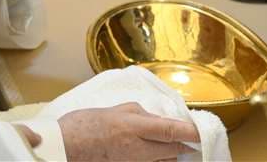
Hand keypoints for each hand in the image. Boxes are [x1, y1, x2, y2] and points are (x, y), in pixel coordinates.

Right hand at [58, 103, 199, 160]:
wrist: (64, 148)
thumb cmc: (84, 125)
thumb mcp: (115, 110)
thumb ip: (139, 114)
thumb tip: (157, 120)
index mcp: (133, 127)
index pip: (170, 130)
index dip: (190, 132)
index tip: (201, 130)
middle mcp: (136, 149)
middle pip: (172, 151)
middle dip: (183, 145)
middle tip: (188, 139)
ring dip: (169, 155)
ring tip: (167, 146)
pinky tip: (154, 155)